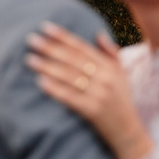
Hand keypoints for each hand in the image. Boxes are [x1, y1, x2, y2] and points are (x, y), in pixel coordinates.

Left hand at [26, 22, 154, 158]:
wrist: (128, 131)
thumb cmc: (122, 100)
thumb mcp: (121, 74)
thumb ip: (111, 52)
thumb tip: (98, 33)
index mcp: (110, 66)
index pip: (82, 47)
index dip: (62, 36)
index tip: (45, 27)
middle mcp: (105, 77)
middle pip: (73, 59)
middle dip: (50, 48)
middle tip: (31, 40)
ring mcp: (99, 94)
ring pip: (69, 77)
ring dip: (47, 66)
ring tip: (30, 59)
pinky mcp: (93, 111)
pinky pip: (70, 97)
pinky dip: (55, 89)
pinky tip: (40, 82)